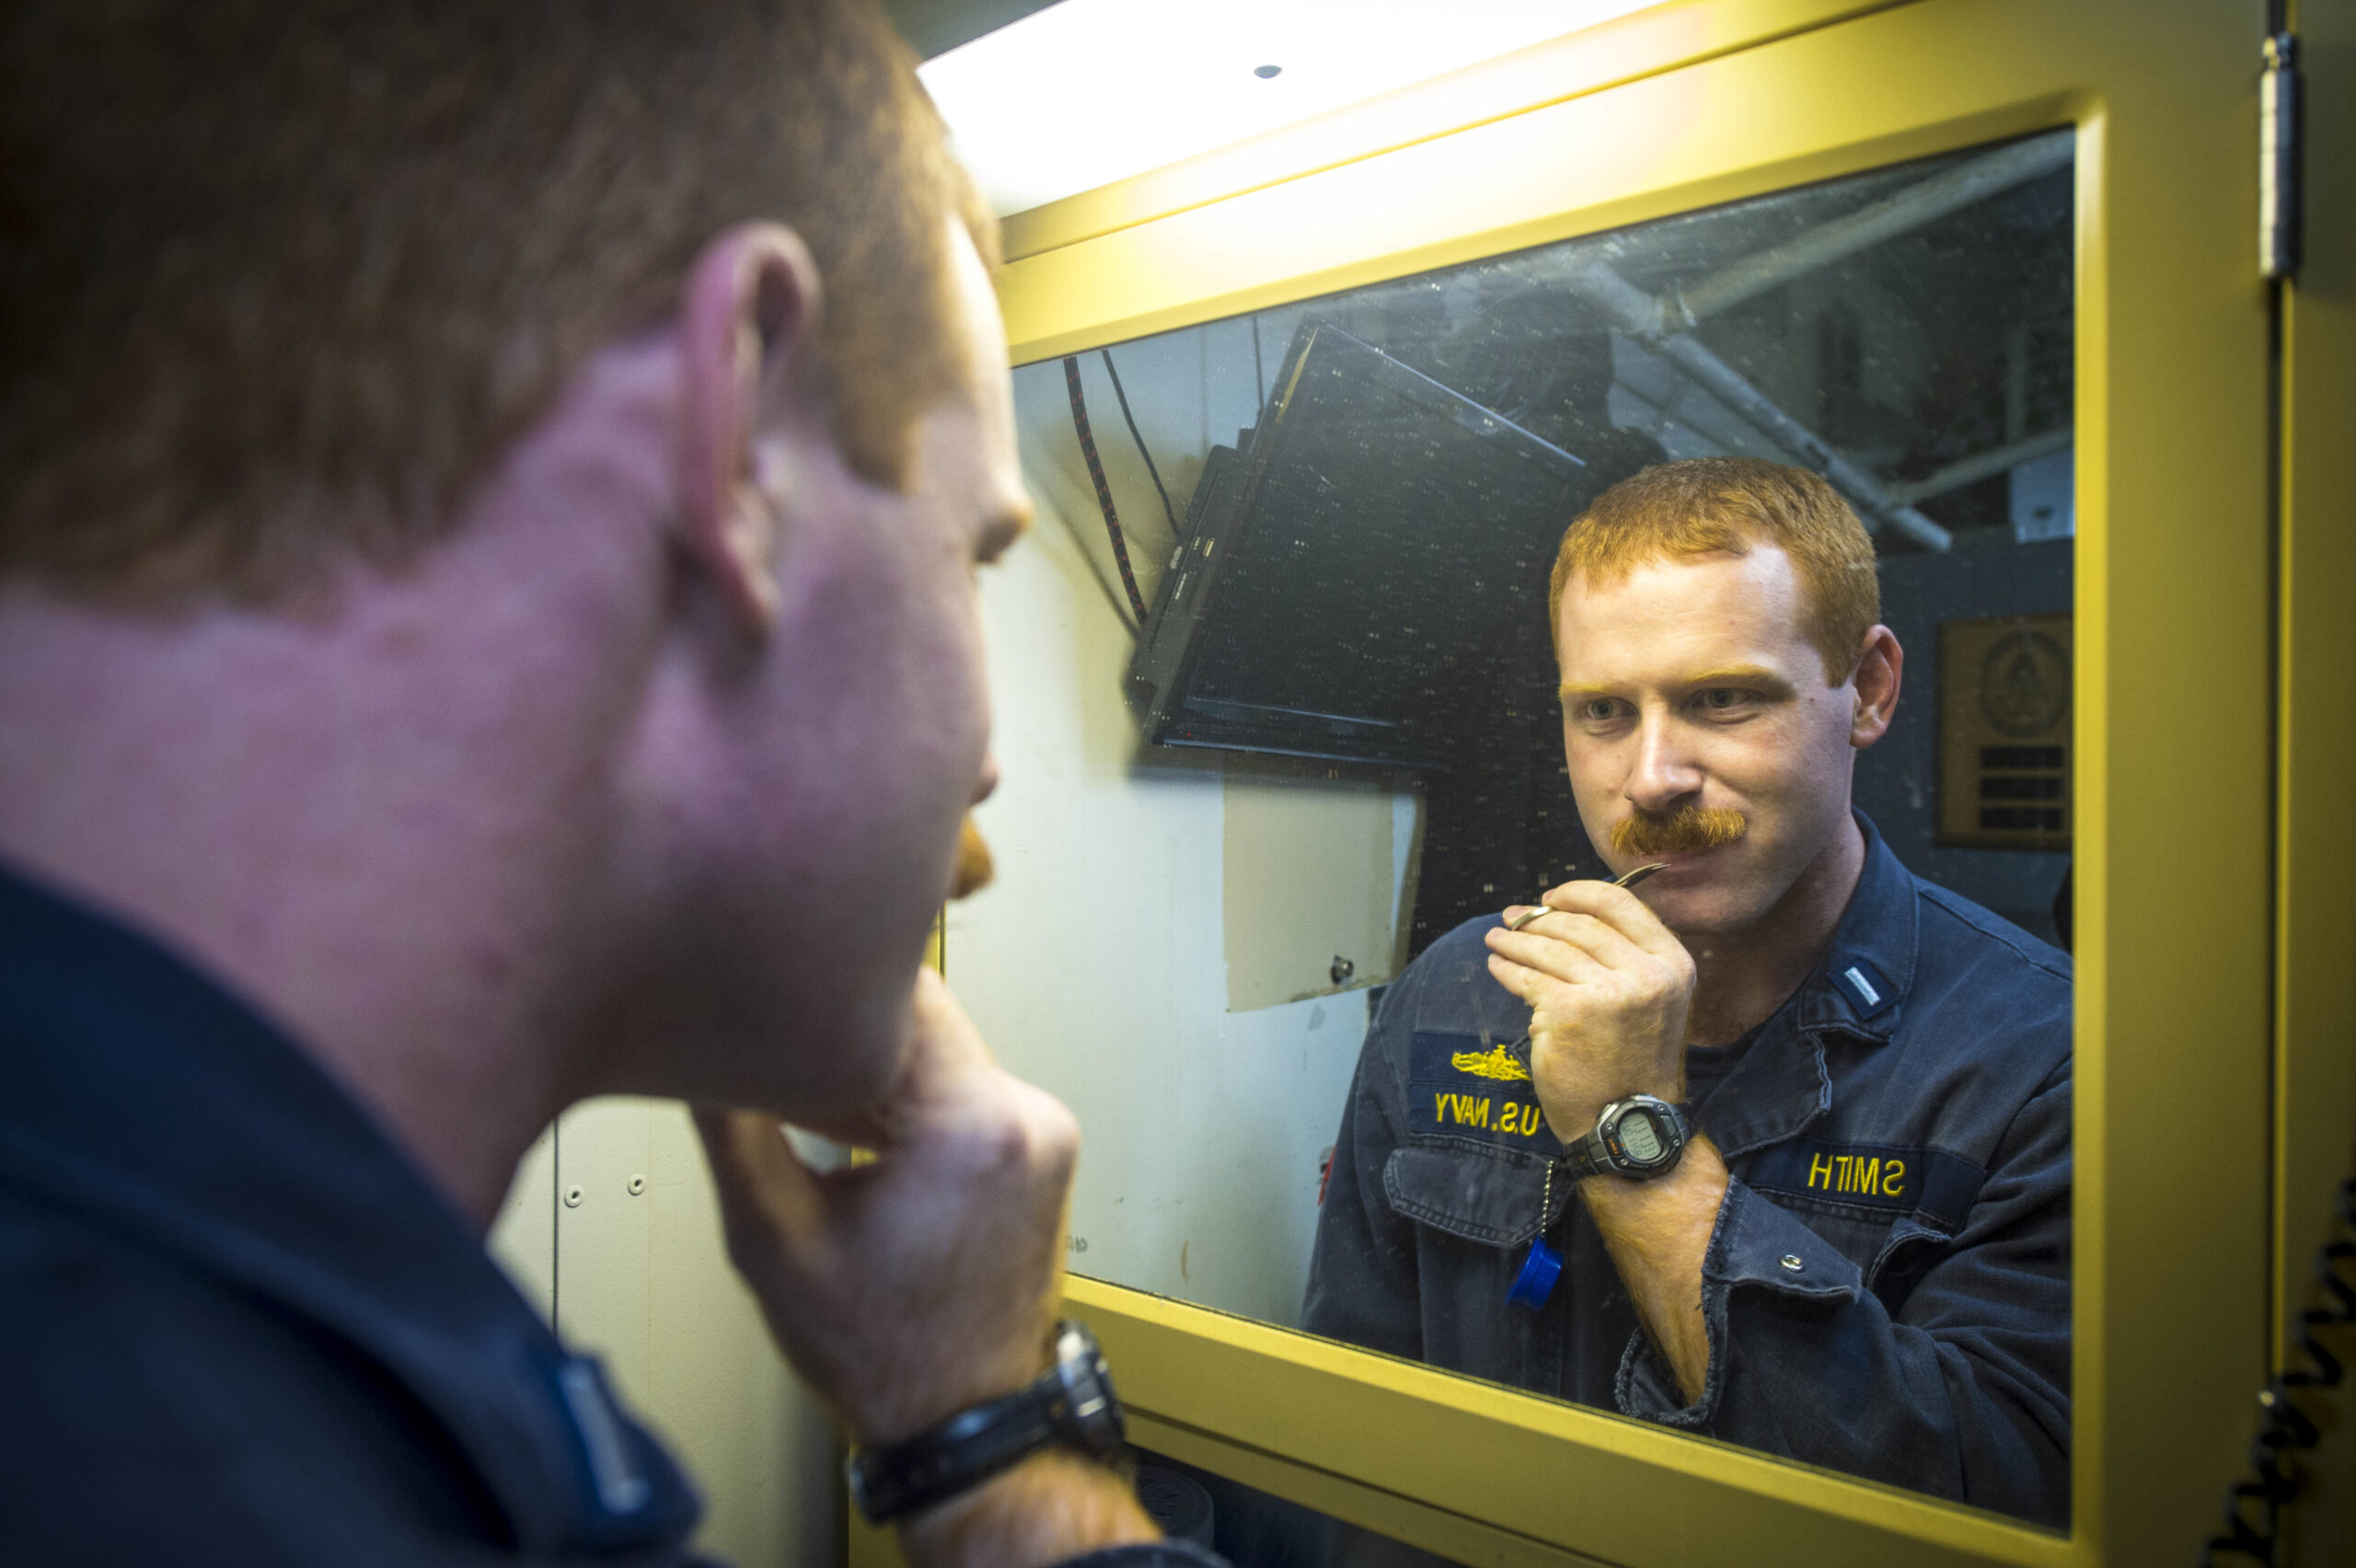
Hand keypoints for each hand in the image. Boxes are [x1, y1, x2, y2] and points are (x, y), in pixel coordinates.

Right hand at [693, 968, 1078, 1444]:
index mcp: (976, 1125)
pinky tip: (854, 1138)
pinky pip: (964, 1092)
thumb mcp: (774, 1241)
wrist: (963, 1423)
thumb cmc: (884, 1357)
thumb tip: (697, 1057)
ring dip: (872, 1071)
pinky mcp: (1039, 1151)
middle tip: (776, 1060)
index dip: (827, 990)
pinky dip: (908, 1105)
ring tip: (805, 1107)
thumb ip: (732, 1132)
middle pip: (923, 1020)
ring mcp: (1044, 1132)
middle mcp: (1029, 1116)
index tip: (773, 999)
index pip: (902, 994)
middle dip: (844, 1035)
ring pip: (941, 1053)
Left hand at [1484, 879, 1696, 1140]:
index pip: (1621, 905)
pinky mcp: (1569, 1012)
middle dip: (1539, 919)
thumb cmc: (1635, 1063)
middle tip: (1512, 918)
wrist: (1627, 1122)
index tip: (1551, 896)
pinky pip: (1529, 980)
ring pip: (1551, 951)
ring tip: (1495, 938)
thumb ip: (1626, 959)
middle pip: (1580, 926)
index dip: (1579, 894)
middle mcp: (1646, 974)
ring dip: (1516, 941)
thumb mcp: (1655, 1002)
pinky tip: (1497, 966)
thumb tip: (1570, 916)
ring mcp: (1608, 992)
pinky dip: (1508, 970)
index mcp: (1672, 964)